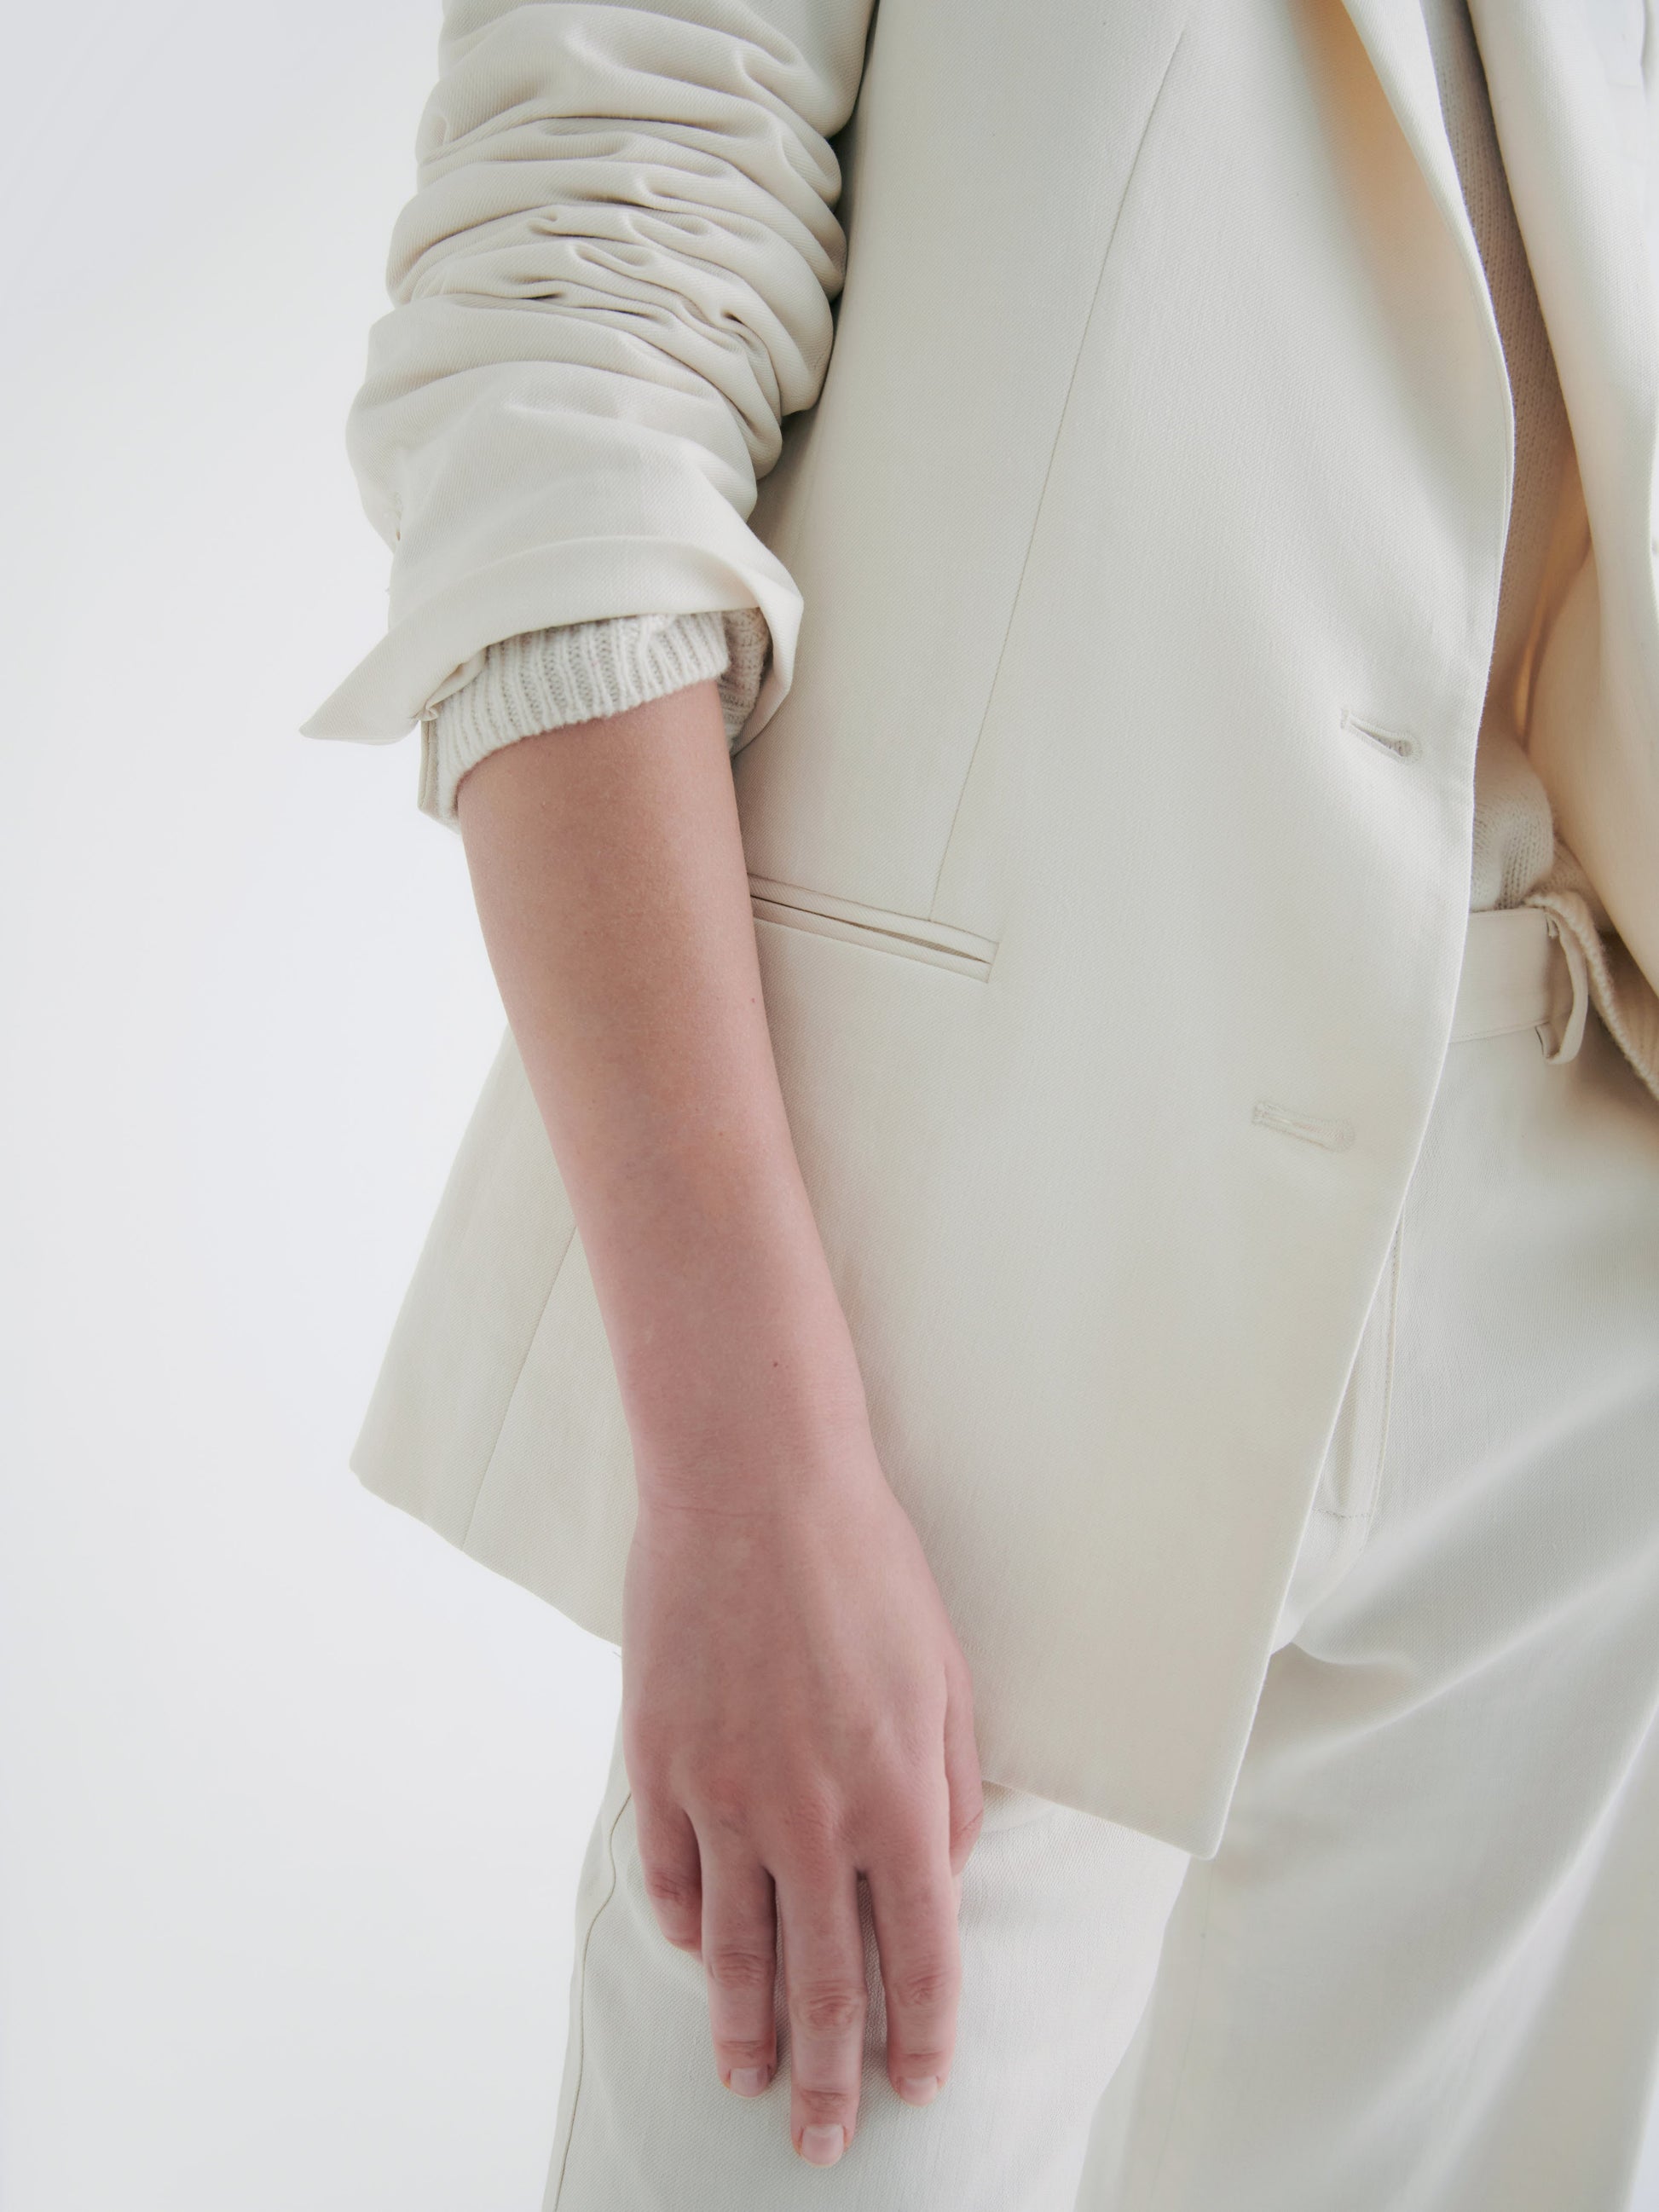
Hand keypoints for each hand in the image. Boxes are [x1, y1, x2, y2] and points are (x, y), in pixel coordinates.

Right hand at [621, 1416, 983, 2167]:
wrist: (754, 1488)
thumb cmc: (868, 1570)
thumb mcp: (949, 1677)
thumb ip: (953, 1791)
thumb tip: (943, 1873)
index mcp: (899, 1800)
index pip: (922, 1957)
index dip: (922, 2035)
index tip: (919, 2087)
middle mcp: (811, 1820)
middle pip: (824, 1984)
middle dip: (830, 2077)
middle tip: (824, 2145)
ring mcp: (724, 1799)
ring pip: (731, 1953)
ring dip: (743, 2032)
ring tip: (747, 2084)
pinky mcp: (658, 1766)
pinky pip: (668, 1878)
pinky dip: (681, 1929)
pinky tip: (692, 1958)